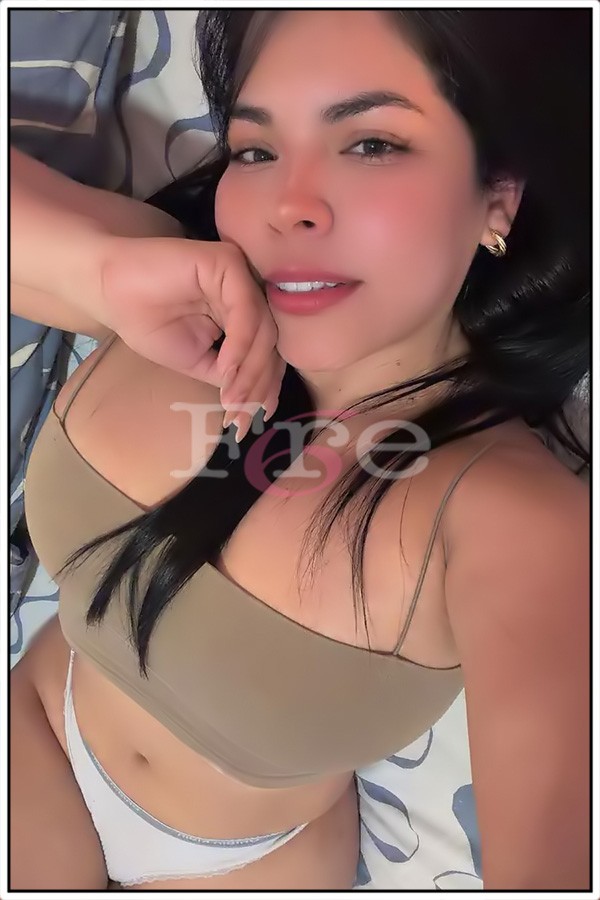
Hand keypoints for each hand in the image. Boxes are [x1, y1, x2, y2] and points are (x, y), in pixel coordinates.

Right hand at [83, 235, 285, 440]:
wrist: (109, 293)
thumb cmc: (147, 322)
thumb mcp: (196, 360)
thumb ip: (228, 373)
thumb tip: (257, 402)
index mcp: (243, 312)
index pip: (266, 350)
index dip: (264, 385)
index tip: (256, 418)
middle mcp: (248, 292)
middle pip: (270, 341)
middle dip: (259, 383)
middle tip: (245, 416)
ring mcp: (241, 276)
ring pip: (263, 329)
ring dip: (250, 370)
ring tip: (233, 399)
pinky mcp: (228, 262)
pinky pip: (245, 310)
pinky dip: (240, 343)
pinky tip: (227, 369)